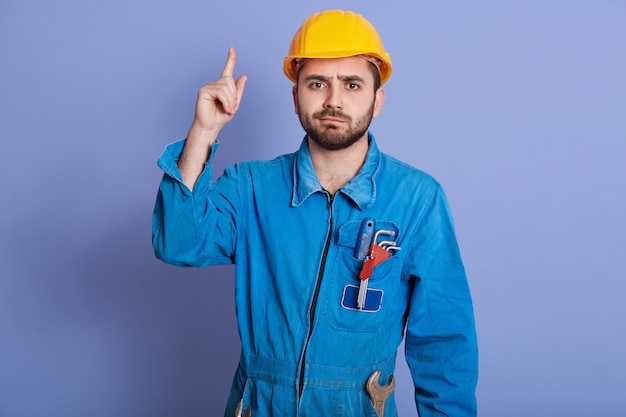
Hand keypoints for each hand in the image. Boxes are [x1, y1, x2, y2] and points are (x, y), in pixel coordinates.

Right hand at [179, 47, 246, 189]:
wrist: (211, 127)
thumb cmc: (221, 116)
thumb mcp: (234, 104)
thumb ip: (238, 91)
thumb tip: (244, 76)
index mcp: (222, 86)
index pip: (227, 70)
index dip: (230, 59)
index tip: (232, 48)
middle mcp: (215, 84)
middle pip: (230, 82)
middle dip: (234, 96)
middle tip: (232, 108)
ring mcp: (208, 86)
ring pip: (226, 87)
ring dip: (230, 101)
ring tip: (228, 110)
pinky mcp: (203, 91)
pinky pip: (220, 91)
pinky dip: (226, 101)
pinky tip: (224, 108)